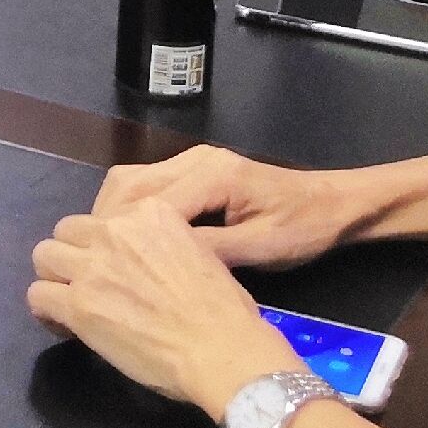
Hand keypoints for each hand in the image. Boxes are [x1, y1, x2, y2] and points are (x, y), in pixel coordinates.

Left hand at [27, 203, 299, 412]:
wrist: (220, 348)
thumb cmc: (224, 310)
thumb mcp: (199, 252)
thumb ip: (163, 244)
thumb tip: (144, 262)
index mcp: (149, 213)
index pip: (104, 217)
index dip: (103, 244)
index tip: (113, 269)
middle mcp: (115, 230)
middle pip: (67, 229)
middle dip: (73, 254)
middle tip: (85, 283)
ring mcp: (93, 266)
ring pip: (44, 255)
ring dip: (55, 277)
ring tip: (68, 302)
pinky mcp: (78, 304)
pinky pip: (38, 296)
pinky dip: (46, 311)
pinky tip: (63, 325)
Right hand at [89, 144, 365, 274]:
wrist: (335, 206)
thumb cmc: (304, 229)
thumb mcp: (261, 249)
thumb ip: (211, 253)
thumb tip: (159, 266)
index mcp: (211, 175)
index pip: (147, 202)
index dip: (120, 235)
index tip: (102, 268)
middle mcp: (196, 160)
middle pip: (130, 184)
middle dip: (106, 222)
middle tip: (92, 263)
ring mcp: (195, 162)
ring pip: (134, 182)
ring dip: (115, 216)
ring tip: (105, 255)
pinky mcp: (198, 173)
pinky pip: (150, 187)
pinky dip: (132, 212)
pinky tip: (130, 242)